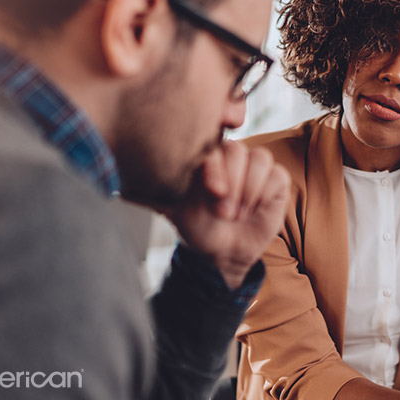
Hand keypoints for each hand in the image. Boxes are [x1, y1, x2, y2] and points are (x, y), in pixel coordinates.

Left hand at [163, 141, 289, 287]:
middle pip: (237, 151)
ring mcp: (255, 166)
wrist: (221, 252)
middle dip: (232, 185)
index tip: (214, 192)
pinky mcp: (276, 180)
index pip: (213, 146)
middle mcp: (231, 155)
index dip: (216, 168)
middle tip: (224, 213)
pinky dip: (265, 195)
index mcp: (206, 155)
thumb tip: (122, 187)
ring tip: (237, 214)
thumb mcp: (172, 205)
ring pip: (260, 159)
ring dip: (249, 193)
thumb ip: (154, 189)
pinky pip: (277, 176)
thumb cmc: (196, 225)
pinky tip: (254, 210)